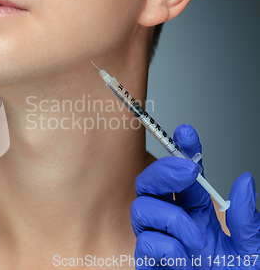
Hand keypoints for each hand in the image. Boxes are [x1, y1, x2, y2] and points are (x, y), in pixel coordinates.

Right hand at [130, 124, 259, 268]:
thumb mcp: (252, 250)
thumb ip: (247, 218)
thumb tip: (244, 181)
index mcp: (200, 215)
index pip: (185, 177)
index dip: (182, 150)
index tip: (187, 132)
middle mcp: (175, 223)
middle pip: (149, 183)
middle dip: (164, 170)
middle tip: (186, 172)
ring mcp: (160, 241)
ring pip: (140, 208)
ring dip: (170, 218)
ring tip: (195, 239)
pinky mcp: (151, 263)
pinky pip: (145, 243)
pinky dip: (165, 247)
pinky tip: (182, 259)